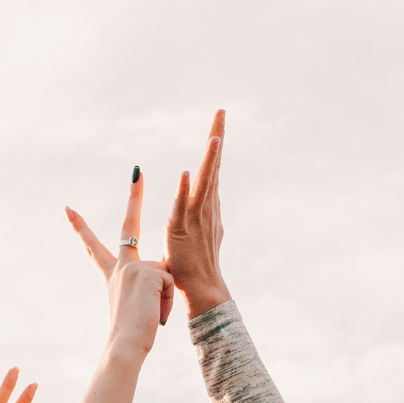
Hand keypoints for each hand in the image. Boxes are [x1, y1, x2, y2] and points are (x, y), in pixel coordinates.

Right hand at [67, 169, 175, 349]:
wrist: (125, 343)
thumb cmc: (131, 333)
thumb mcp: (137, 304)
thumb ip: (148, 283)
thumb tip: (164, 274)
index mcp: (114, 274)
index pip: (94, 247)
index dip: (81, 228)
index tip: (68, 208)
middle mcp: (122, 266)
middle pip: (129, 226)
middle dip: (133, 196)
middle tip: (136, 172)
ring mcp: (135, 267)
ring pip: (165, 274)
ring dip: (164, 299)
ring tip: (150, 316)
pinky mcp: (150, 273)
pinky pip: (171, 284)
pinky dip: (167, 303)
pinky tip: (155, 314)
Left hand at [164, 109, 231, 316]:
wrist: (202, 290)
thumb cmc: (198, 263)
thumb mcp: (203, 231)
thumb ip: (204, 212)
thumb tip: (209, 198)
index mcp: (209, 206)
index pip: (213, 168)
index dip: (215, 144)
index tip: (218, 120)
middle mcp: (207, 208)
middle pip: (213, 167)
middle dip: (216, 138)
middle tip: (221, 111)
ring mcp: (196, 218)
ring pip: (204, 183)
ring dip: (209, 160)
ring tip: (214, 136)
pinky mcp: (182, 231)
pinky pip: (183, 207)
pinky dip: (185, 190)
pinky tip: (186, 173)